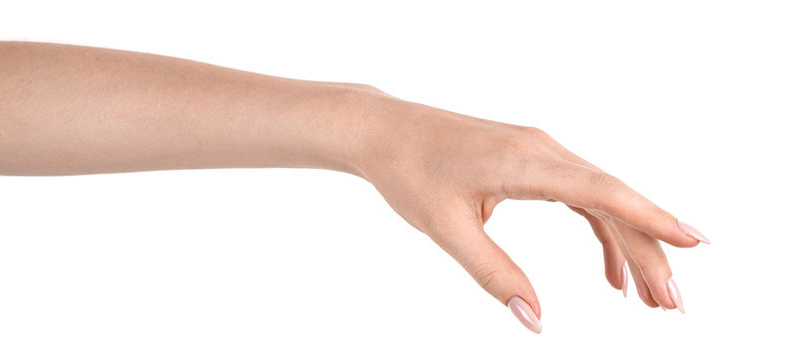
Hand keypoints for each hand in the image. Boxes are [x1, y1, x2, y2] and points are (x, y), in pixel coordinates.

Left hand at [350, 92, 709, 332]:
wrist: (385, 131)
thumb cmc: (409, 171)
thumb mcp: (447, 229)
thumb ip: (494, 275)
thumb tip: (535, 319)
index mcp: (524, 162)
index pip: (602, 192)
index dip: (651, 218)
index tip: (692, 243)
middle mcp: (542, 150)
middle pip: (612, 200)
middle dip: (648, 251)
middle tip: (672, 303)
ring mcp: (538, 152)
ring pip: (600, 199)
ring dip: (628, 245)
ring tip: (648, 296)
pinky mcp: (530, 160)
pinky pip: (579, 194)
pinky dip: (600, 230)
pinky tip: (609, 269)